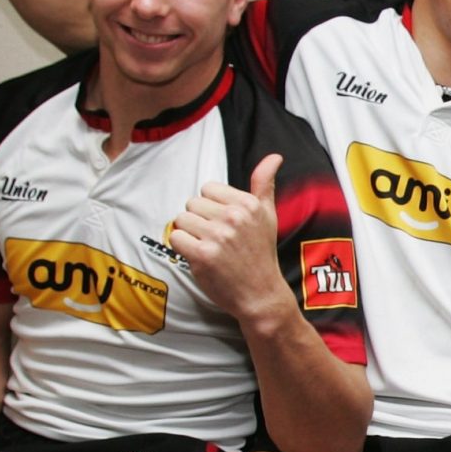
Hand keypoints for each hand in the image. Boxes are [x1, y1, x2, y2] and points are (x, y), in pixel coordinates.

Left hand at [171, 154, 291, 323]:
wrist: (261, 294)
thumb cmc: (261, 254)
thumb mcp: (268, 216)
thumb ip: (264, 184)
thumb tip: (275, 156)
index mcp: (248, 204)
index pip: (208, 189)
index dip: (212, 208)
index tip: (225, 226)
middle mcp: (234, 217)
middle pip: (192, 203)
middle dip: (199, 221)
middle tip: (217, 240)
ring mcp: (218, 236)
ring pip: (181, 219)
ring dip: (189, 234)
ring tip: (208, 248)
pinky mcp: (203, 255)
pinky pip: (175, 237)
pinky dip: (182, 248)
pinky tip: (199, 257)